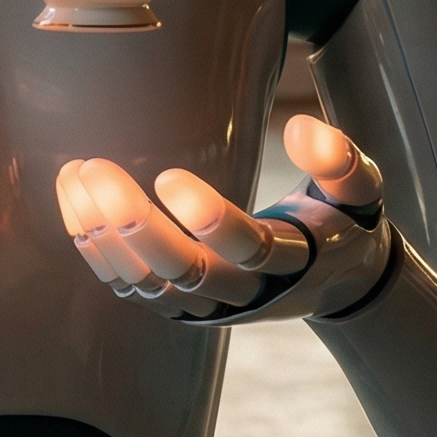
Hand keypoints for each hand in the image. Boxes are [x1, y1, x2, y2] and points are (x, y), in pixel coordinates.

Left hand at [55, 114, 391, 321]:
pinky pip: (133, 290)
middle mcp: (249, 293)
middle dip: (135, 226)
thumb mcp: (361, 191)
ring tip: (75, 176)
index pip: (248, 250)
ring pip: (150, 286)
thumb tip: (303, 128)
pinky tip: (75, 208)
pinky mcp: (184, 308)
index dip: (208, 221)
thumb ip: (343, 162)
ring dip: (105, 236)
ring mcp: (212, 307)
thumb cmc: (342, 222)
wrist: (334, 282)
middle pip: (187, 273)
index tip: (169, 175)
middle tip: (96, 169)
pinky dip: (99, 254)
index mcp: (295, 261)